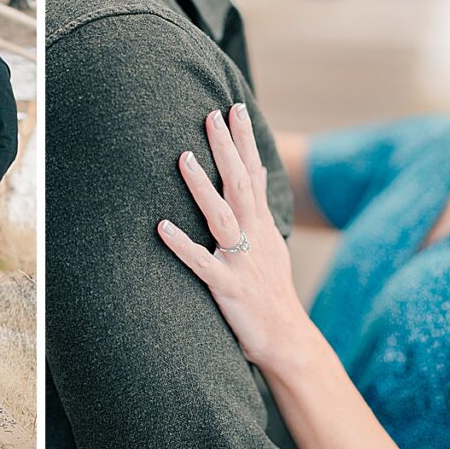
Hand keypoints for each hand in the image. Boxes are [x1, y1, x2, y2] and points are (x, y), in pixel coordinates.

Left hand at [156, 103, 312, 370]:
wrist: (288, 340)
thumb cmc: (271, 293)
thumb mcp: (270, 246)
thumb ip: (258, 213)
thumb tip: (251, 178)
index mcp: (261, 226)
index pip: (253, 173)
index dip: (245, 141)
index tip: (234, 108)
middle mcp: (254, 237)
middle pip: (239, 184)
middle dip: (225, 148)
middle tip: (210, 114)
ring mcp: (241, 262)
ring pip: (221, 216)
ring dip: (201, 187)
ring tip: (183, 157)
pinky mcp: (228, 288)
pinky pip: (202, 263)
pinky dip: (182, 246)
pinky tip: (161, 228)